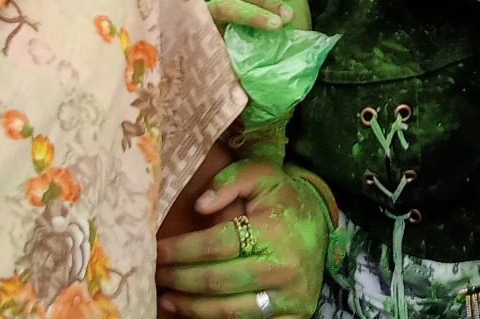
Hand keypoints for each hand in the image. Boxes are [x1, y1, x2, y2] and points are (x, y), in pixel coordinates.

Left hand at [157, 158, 326, 316]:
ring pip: (228, 311)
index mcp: (273, 231)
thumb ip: (230, 181)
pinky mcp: (291, 317)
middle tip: (157, 275)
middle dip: (180, 280)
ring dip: (191, 307)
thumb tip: (200, 206)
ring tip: (167, 298)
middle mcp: (282, 268)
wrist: (321, 226)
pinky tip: (194, 314)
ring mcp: (287, 298)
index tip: (159, 250)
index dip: (182, 250)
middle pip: (218, 281)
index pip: (217, 244)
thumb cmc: (283, 199)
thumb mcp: (262, 174)